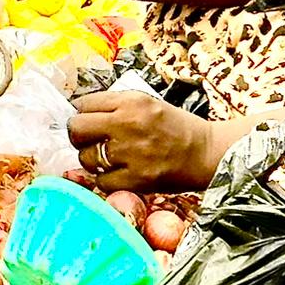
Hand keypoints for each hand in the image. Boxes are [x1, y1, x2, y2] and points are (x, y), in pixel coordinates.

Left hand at [68, 88, 222, 191]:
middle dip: (78, 135)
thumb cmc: (175, 127)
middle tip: (87, 140)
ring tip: (106, 158)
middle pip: (77, 129)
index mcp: (130, 102)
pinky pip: (102, 181)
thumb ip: (114, 105)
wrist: (207, 153)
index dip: (82, 113)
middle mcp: (127, 124)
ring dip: (91, 159)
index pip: (83, 104)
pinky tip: (116, 173)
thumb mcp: (145, 103)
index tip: (88, 120)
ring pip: (86, 157)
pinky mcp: (138, 179)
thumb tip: (80, 112)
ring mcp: (131, 153)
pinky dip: (105, 180)